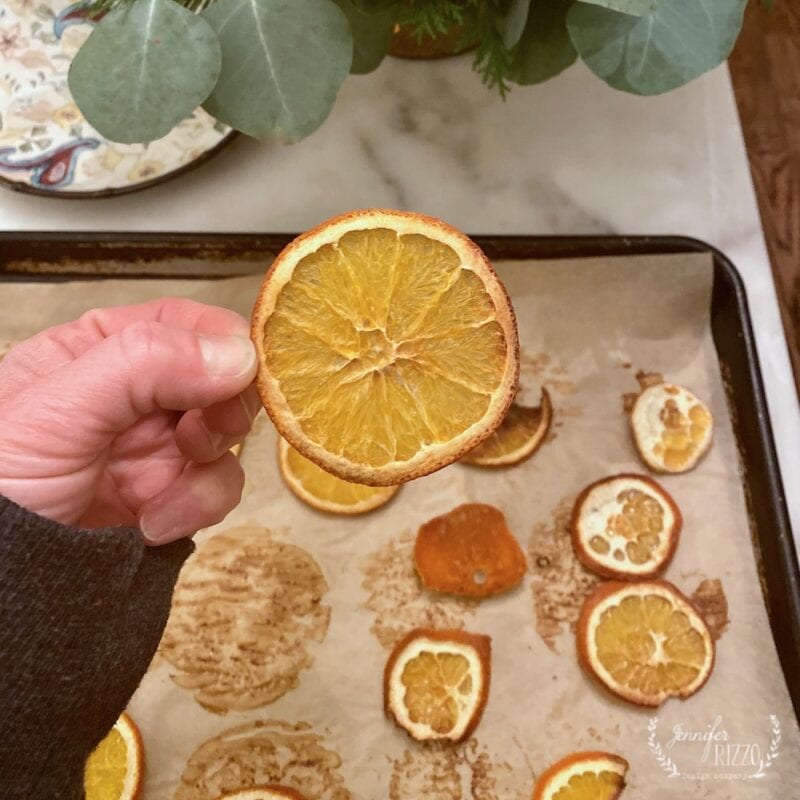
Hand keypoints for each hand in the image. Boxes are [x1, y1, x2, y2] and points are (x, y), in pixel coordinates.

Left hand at [0, 298, 258, 543]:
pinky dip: (196, 508)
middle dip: (222, 410)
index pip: (183, 323)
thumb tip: (241, 355)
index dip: (221, 343)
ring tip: (161, 496)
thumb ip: (145, 366)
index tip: (242, 373)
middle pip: (220, 379)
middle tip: (203, 436)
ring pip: (225, 438)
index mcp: (99, 350)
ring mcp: (155, 449)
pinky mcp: (169, 498)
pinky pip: (216, 489)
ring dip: (207, 469)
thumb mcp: (60, 409)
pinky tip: (150, 524)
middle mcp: (135, 396)